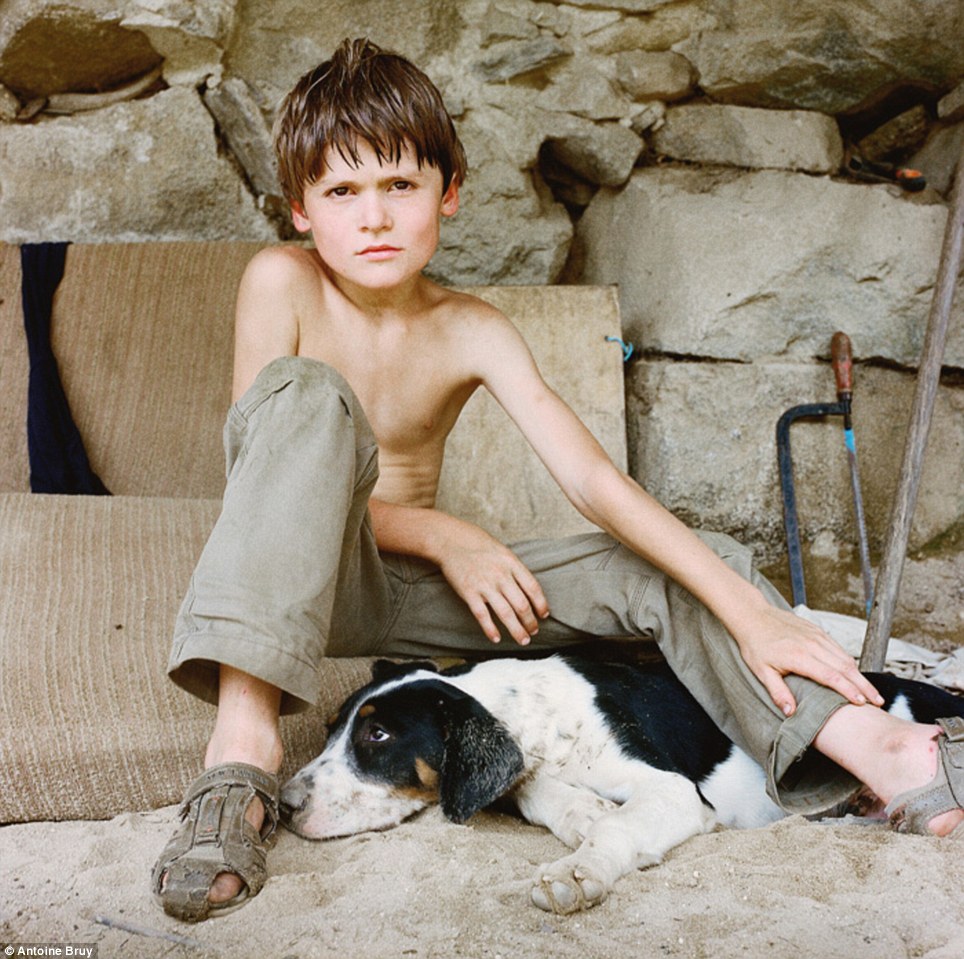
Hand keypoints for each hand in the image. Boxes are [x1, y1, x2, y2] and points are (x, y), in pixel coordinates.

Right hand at [435, 520, 548, 645]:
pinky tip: (497, 638)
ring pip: (506, 614)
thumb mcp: (502, 551)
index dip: (541, 604)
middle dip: (530, 622)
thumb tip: (528, 589)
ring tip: (523, 640)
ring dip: (517, 630)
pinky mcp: (469, 593)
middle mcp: (501, 575)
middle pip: (522, 605)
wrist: (450, 541)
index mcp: (511, 563)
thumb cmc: (478, 544)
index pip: (533, 588)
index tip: (544, 614)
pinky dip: (491, 629)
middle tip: (534, 631)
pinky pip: (482, 616)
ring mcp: (485, 585)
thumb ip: (514, 569)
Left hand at [732, 604, 883, 715]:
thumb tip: (791, 712)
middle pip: (845, 667)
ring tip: (872, 693)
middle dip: (863, 686)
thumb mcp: (761, 672)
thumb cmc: (755, 645)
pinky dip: (850, 662)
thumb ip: (778, 692)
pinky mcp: (818, 631)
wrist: (753, 616)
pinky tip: (856, 674)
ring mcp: (817, 636)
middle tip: (878, 702)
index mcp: (799, 656)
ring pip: (845, 657)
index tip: (862, 703)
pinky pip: (838, 648)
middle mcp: (812, 644)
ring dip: (860, 675)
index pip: (830, 675)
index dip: (848, 690)